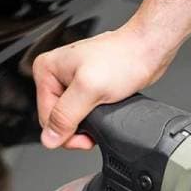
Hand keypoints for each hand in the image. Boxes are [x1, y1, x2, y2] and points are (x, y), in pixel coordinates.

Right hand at [32, 21, 173, 148]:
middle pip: (57, 119)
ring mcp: (71, 81)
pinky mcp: (86, 87)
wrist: (145, 51)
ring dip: (86, 126)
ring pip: (71, 118)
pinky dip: (94, 119)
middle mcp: (55, 75)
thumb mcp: (89, 90)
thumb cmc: (122, 60)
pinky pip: (83, 113)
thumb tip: (49, 138)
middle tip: (95, 129)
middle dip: (76, 130)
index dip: (65, 134)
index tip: (85, 138)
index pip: (45, 118)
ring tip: (102, 117)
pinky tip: (104, 113)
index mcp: (46, 71)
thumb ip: (66, 115)